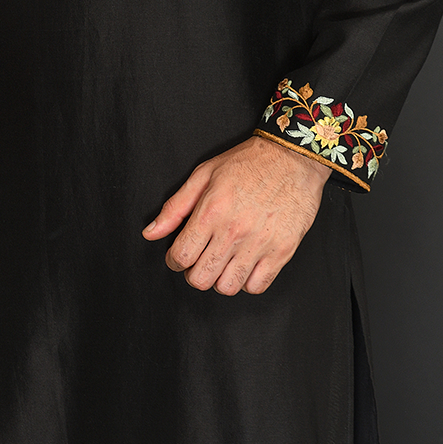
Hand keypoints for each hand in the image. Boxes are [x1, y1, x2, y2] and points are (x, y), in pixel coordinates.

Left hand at [142, 136, 329, 295]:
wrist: (292, 156)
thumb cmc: (247, 162)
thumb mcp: (204, 174)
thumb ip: (175, 207)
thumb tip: (150, 233)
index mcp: (211, 212)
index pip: (181, 257)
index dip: (174, 260)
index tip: (179, 255)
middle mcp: (234, 231)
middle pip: (200, 279)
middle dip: (194, 273)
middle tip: (199, 260)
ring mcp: (260, 243)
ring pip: (227, 287)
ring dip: (219, 279)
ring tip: (223, 263)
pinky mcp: (282, 251)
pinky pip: (257, 286)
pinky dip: (247, 282)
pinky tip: (245, 265)